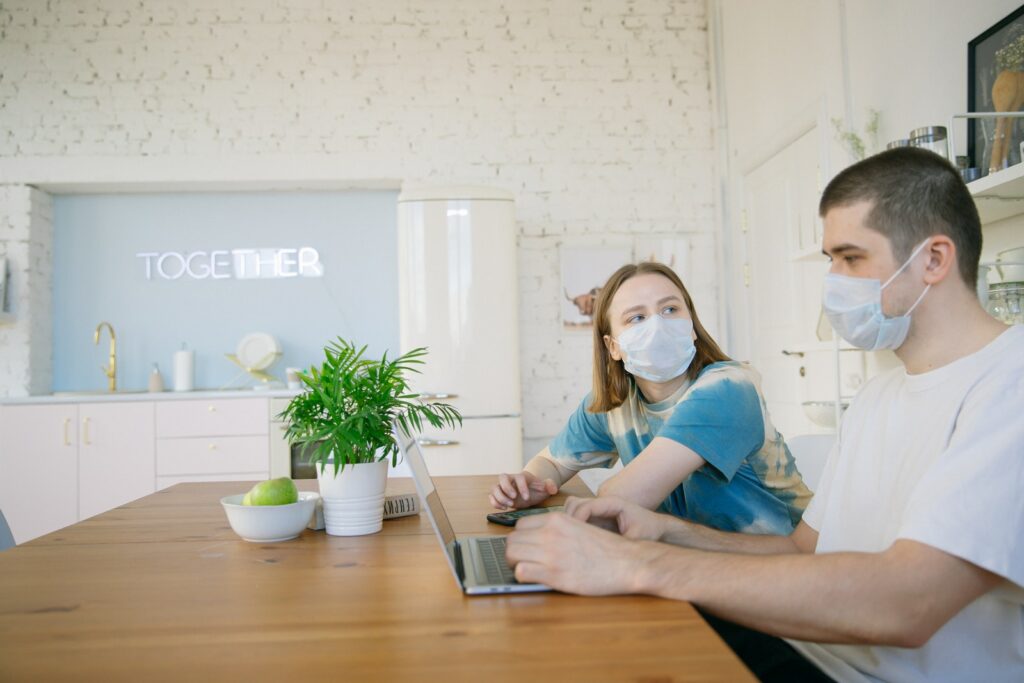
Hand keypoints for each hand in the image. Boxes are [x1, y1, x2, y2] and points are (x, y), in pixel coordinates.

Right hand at [489, 471, 558, 508]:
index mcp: (522, 477)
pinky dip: (495, 502)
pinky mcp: (499, 496)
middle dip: (506, 488)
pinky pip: (491, 496)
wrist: (530, 492)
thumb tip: (553, 488)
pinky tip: (504, 508)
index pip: (519, 477)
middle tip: (514, 498)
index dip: (522, 487)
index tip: (527, 497)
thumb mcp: (545, 488)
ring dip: (500, 497)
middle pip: (502, 477)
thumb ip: (550, 486)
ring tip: (510, 505)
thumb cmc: (537, 489)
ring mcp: (503, 487)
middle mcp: (510, 480)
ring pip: (494, 487)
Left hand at [505, 512, 654, 594]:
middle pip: (512, 540)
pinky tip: (535, 578)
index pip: (520, 526)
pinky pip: (521, 572)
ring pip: (511, 554)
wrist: (628, 562)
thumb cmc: (607, 549)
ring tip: (528, 569)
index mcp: (557, 520)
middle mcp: (551, 533)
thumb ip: (559, 529)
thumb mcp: (580, 527)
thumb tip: (538, 537)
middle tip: (525, 561)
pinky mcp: (555, 574)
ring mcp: (551, 554)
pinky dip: (523, 575)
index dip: (522, 538)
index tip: (527, 548)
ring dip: (515, 563)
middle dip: (515, 551)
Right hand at [564, 495, 668, 541]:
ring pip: (572, 510)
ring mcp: (598, 511)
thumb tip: (600, 553)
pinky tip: (578, 544)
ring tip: (573, 542)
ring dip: (569, 523)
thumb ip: (620, 543)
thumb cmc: (651, 531)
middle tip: (569, 541)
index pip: (585, 506)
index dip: (576, 520)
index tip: (574, 539)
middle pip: (574, 504)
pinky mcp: (596, 520)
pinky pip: (578, 519)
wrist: (659, 530)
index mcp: (612, 503)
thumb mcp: (637, 539)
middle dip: (568, 520)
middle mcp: (602, 504)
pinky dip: (573, 529)